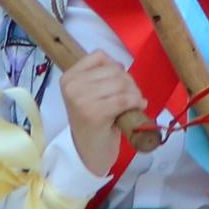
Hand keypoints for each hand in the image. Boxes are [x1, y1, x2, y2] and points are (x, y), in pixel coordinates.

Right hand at [58, 51, 137, 174]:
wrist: (88, 152)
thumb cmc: (93, 122)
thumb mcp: (90, 93)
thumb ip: (100, 76)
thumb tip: (121, 66)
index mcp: (68, 77)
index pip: (99, 56)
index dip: (116, 67)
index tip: (120, 84)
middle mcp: (72, 85)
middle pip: (113, 69)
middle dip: (129, 82)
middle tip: (132, 98)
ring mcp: (81, 99)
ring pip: (121, 83)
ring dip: (135, 93)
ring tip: (135, 104)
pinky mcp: (94, 113)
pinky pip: (124, 99)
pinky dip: (136, 102)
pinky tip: (139, 108)